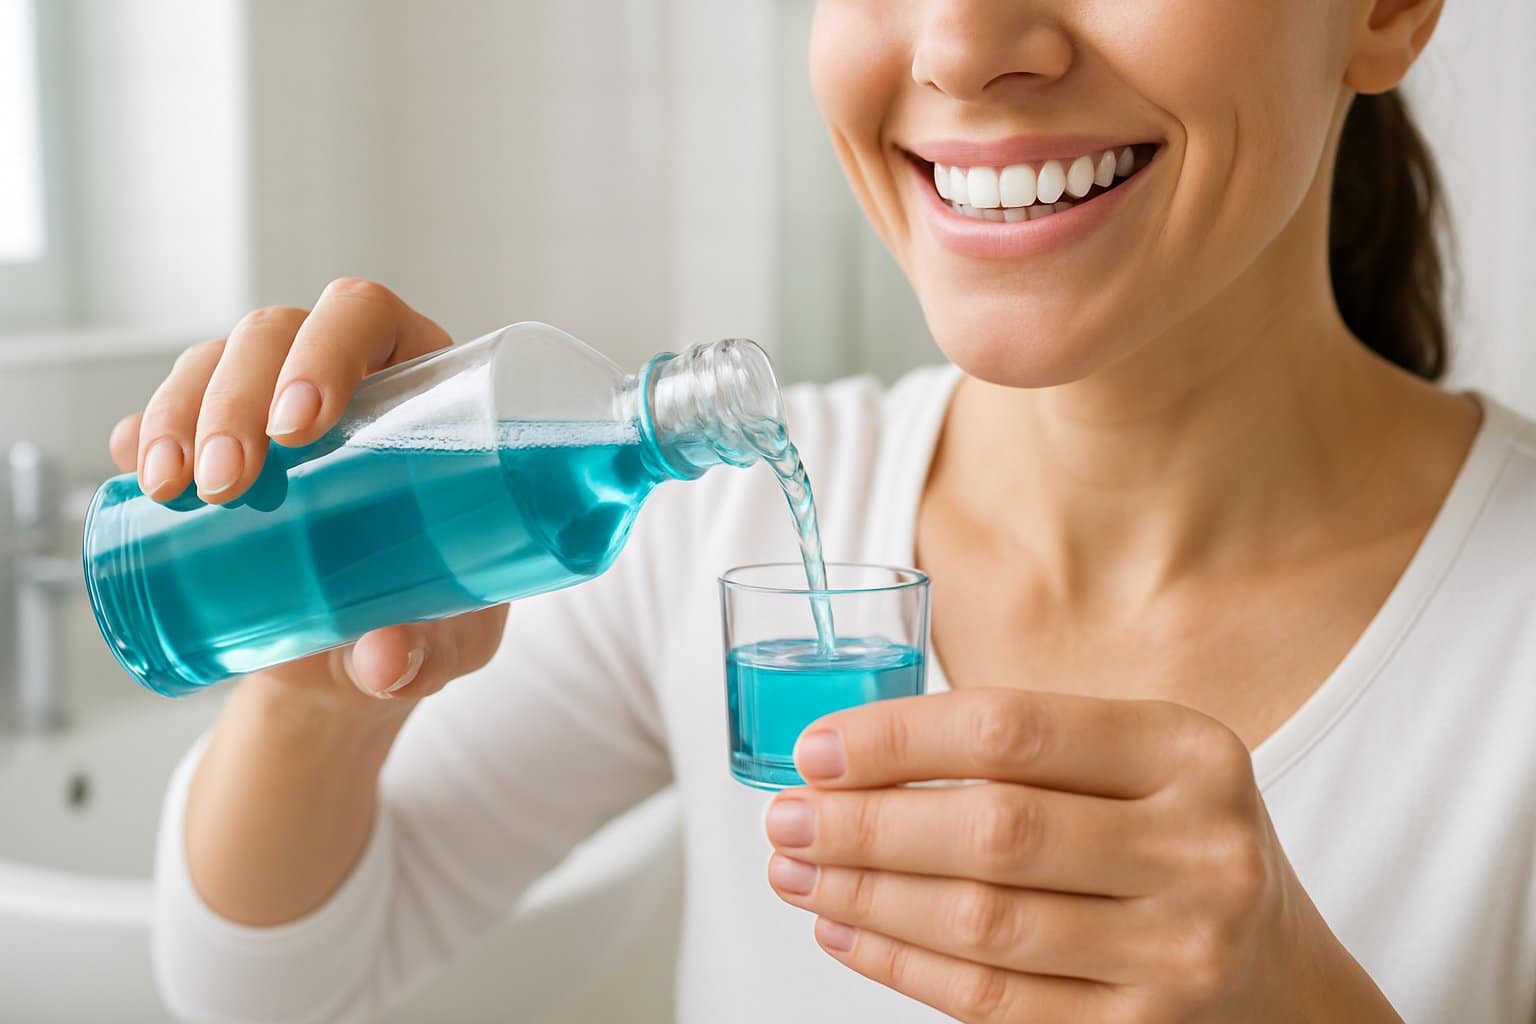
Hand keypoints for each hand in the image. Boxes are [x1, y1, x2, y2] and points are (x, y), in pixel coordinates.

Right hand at [107, 278, 506, 707]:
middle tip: (229, 484)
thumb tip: (384, 663)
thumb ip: (430, 652)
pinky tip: (138, 475)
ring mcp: (270, 401)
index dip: (327, 345)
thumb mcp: (449, 640)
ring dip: (179, 414)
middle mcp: (341, 373)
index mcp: (421, 385)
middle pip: (274, 332)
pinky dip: (142, 434)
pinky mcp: (217, 443)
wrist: (357, 658)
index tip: (300, 425)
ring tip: (175, 491)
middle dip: (236, 396)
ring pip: (211, 363)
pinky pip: (165, 411)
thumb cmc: (431, 619)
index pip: (367, 316)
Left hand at [763, 688, 1400, 1022]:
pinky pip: (992, 1001)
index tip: (816, 750)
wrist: (1275, 974)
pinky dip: (901, 965)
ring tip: (795, 872)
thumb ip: (1023, 746)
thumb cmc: (1171, 841)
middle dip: (865, 826)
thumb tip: (849, 757)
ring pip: (982, 924)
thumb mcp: (1139, 764)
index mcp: (1189, 755)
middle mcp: (1196, 852)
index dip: (897, 740)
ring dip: (865, 896)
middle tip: (784, 818)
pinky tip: (846, 930)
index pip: (1014, 730)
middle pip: (993, 832)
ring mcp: (1175, 954)